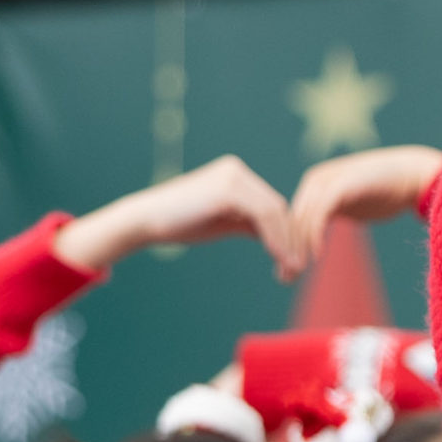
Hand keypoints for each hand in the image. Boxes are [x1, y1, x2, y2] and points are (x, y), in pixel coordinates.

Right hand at [54, 155, 302, 277]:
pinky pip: (264, 215)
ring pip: (275, 212)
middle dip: (291, 241)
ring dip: (287, 244)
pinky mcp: (228, 188)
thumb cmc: (180, 224)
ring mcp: (233, 176)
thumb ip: (250, 225)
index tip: (291, 264)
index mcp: (237, 176)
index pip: (273, 206)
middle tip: (296, 271)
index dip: (286, 236)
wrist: (145, 221)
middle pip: (279, 208)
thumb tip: (280, 241)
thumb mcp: (224, 223)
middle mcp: (237, 171)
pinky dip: (275, 239)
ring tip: (291, 271)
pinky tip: (279, 259)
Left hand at [289, 144, 441, 268]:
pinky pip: (320, 213)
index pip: (293, 219)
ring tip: (298, 272)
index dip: (287, 246)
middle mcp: (315, 181)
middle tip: (286, 279)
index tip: (286, 273)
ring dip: (299, 247)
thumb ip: (334, 214)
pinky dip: (315, 235)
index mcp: (314, 185)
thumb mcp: (352, 205)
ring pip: (303, 218)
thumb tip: (320, 239)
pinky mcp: (340, 186)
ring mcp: (327, 181)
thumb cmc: (385, 193)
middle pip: (293, 220)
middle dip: (287, 251)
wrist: (411, 175)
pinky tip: (316, 255)